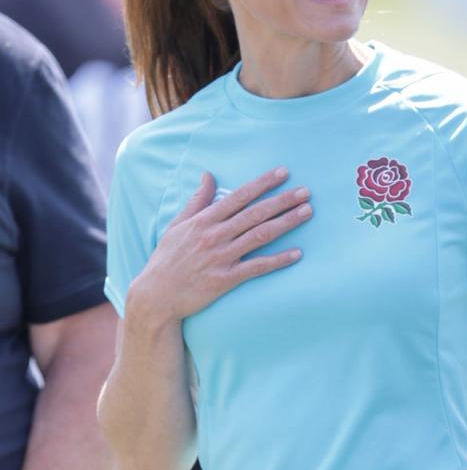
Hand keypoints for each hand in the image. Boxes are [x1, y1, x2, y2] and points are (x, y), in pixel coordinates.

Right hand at [129, 167, 310, 323]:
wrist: (156, 296)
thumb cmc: (167, 259)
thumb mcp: (177, 225)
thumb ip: (197, 200)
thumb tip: (207, 175)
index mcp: (204, 220)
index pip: (239, 196)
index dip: (262, 184)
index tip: (283, 173)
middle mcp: (214, 235)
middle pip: (255, 213)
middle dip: (282, 200)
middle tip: (306, 192)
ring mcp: (221, 257)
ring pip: (260, 236)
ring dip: (286, 223)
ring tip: (307, 212)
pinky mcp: (225, 279)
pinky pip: (256, 267)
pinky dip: (278, 260)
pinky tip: (297, 254)